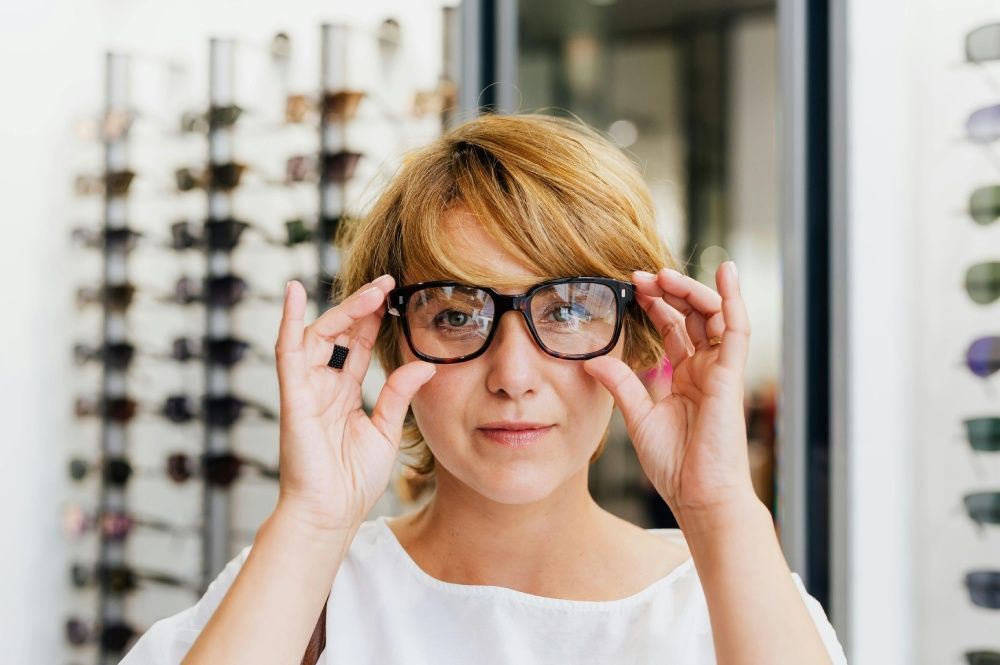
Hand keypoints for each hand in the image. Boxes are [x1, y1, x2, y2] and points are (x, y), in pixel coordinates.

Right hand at [273, 275, 436, 533]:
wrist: (331, 515)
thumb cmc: (353, 481)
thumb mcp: (385, 429)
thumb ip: (399, 394)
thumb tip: (423, 364)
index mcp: (343, 395)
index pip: (358, 346)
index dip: (374, 320)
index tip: (395, 295)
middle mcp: (322, 387)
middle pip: (339, 334)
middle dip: (362, 307)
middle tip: (387, 283)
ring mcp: (305, 390)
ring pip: (319, 336)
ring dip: (344, 310)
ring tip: (372, 291)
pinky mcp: (293, 397)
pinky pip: (288, 352)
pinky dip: (289, 321)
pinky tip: (294, 292)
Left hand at [583, 262, 757, 521]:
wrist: (697, 495)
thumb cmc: (674, 464)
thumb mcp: (638, 415)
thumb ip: (620, 383)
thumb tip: (591, 360)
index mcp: (685, 378)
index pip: (674, 329)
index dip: (656, 305)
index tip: (632, 287)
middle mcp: (704, 370)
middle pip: (693, 316)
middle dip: (669, 291)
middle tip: (642, 276)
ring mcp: (719, 371)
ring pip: (713, 316)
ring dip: (690, 291)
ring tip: (664, 275)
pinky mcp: (730, 376)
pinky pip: (737, 330)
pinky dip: (734, 299)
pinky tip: (727, 272)